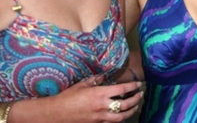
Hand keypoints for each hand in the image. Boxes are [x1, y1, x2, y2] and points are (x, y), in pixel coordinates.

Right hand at [20, 76, 142, 121]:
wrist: (56, 114)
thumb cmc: (67, 97)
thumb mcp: (81, 84)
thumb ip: (95, 80)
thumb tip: (104, 76)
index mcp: (100, 93)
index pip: (122, 89)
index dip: (133, 86)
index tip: (139, 84)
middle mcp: (102, 106)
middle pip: (126, 104)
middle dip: (136, 99)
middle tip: (140, 95)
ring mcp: (100, 117)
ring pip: (121, 117)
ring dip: (130, 111)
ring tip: (135, 106)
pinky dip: (119, 119)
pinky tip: (121, 116)